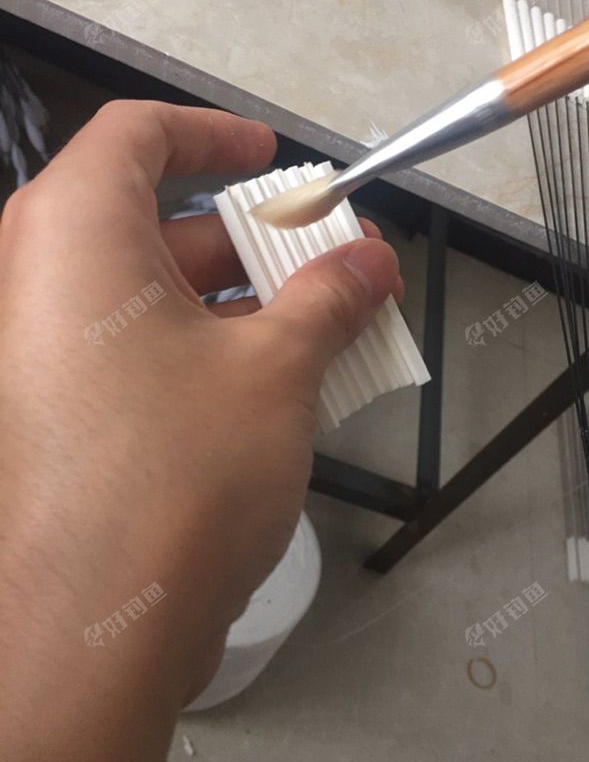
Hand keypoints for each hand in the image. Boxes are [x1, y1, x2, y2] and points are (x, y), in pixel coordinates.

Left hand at [0, 101, 399, 761]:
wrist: (100, 628)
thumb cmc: (181, 469)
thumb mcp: (274, 368)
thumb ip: (328, 299)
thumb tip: (373, 261)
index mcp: (76, 235)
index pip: (136, 135)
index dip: (212, 132)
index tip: (274, 157)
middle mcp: (42, 283)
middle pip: (156, 220)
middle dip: (255, 238)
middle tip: (335, 260)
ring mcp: (46, 355)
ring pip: (156, 295)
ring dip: (244, 302)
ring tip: (331, 326)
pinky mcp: (63, 415)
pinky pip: (140, 352)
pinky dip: (208, 350)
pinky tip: (282, 384)